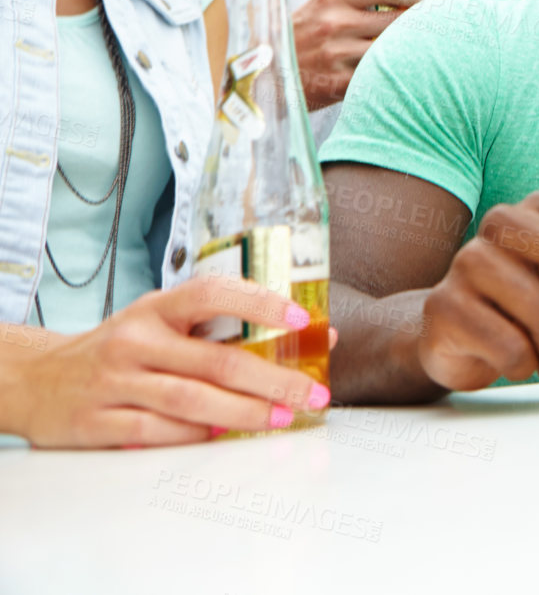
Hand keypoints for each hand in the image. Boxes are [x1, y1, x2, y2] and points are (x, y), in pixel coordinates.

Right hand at [4, 277, 329, 447]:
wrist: (37, 379)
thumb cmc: (121, 349)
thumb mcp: (161, 323)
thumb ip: (223, 327)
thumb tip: (311, 335)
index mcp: (155, 309)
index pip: (211, 294)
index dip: (259, 303)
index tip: (300, 318)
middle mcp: (134, 341)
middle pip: (215, 361)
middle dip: (272, 379)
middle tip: (310, 391)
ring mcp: (114, 382)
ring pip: (191, 401)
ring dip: (244, 412)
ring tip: (281, 417)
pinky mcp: (97, 422)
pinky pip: (158, 432)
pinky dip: (196, 435)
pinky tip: (224, 434)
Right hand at [293, 0, 420, 108]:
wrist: (265, 79)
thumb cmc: (295, 42)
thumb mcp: (315, 10)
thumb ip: (349, 2)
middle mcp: (336, 23)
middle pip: (398, 19)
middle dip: (415, 23)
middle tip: (421, 26)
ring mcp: (339, 54)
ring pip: (393, 47)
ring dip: (405, 48)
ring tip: (410, 48)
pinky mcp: (341, 83)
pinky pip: (380, 73)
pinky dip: (391, 71)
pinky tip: (394, 71)